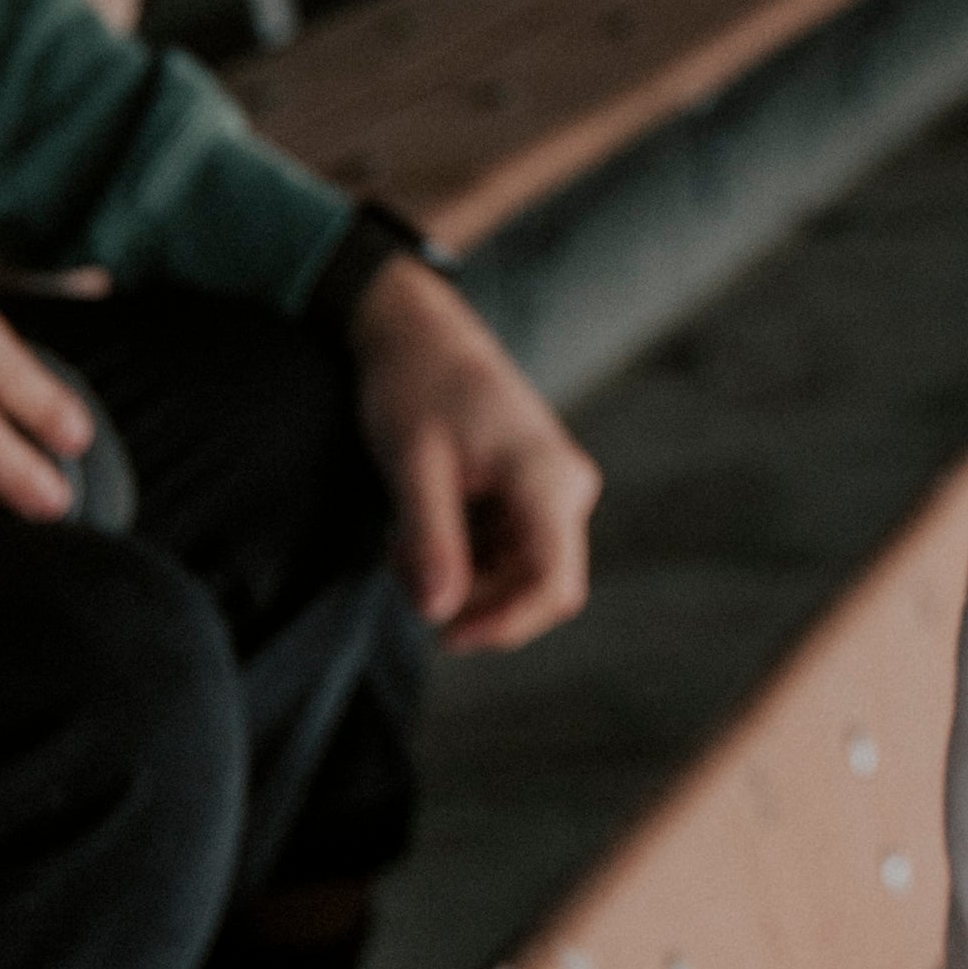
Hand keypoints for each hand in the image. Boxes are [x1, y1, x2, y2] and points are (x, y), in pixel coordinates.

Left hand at [347, 251, 598, 652]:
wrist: (421, 334)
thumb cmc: (416, 387)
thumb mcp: (413, 467)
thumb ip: (431, 541)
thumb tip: (438, 615)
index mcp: (546, 478)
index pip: (553, 585)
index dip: (504, 624)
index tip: (443, 634)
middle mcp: (567, 487)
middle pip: (535, 586)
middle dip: (469, 596)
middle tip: (401, 565)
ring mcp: (555, 490)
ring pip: (518, 574)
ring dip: (460, 576)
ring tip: (403, 538)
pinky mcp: (537, 493)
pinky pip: (509, 551)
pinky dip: (463, 555)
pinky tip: (423, 523)